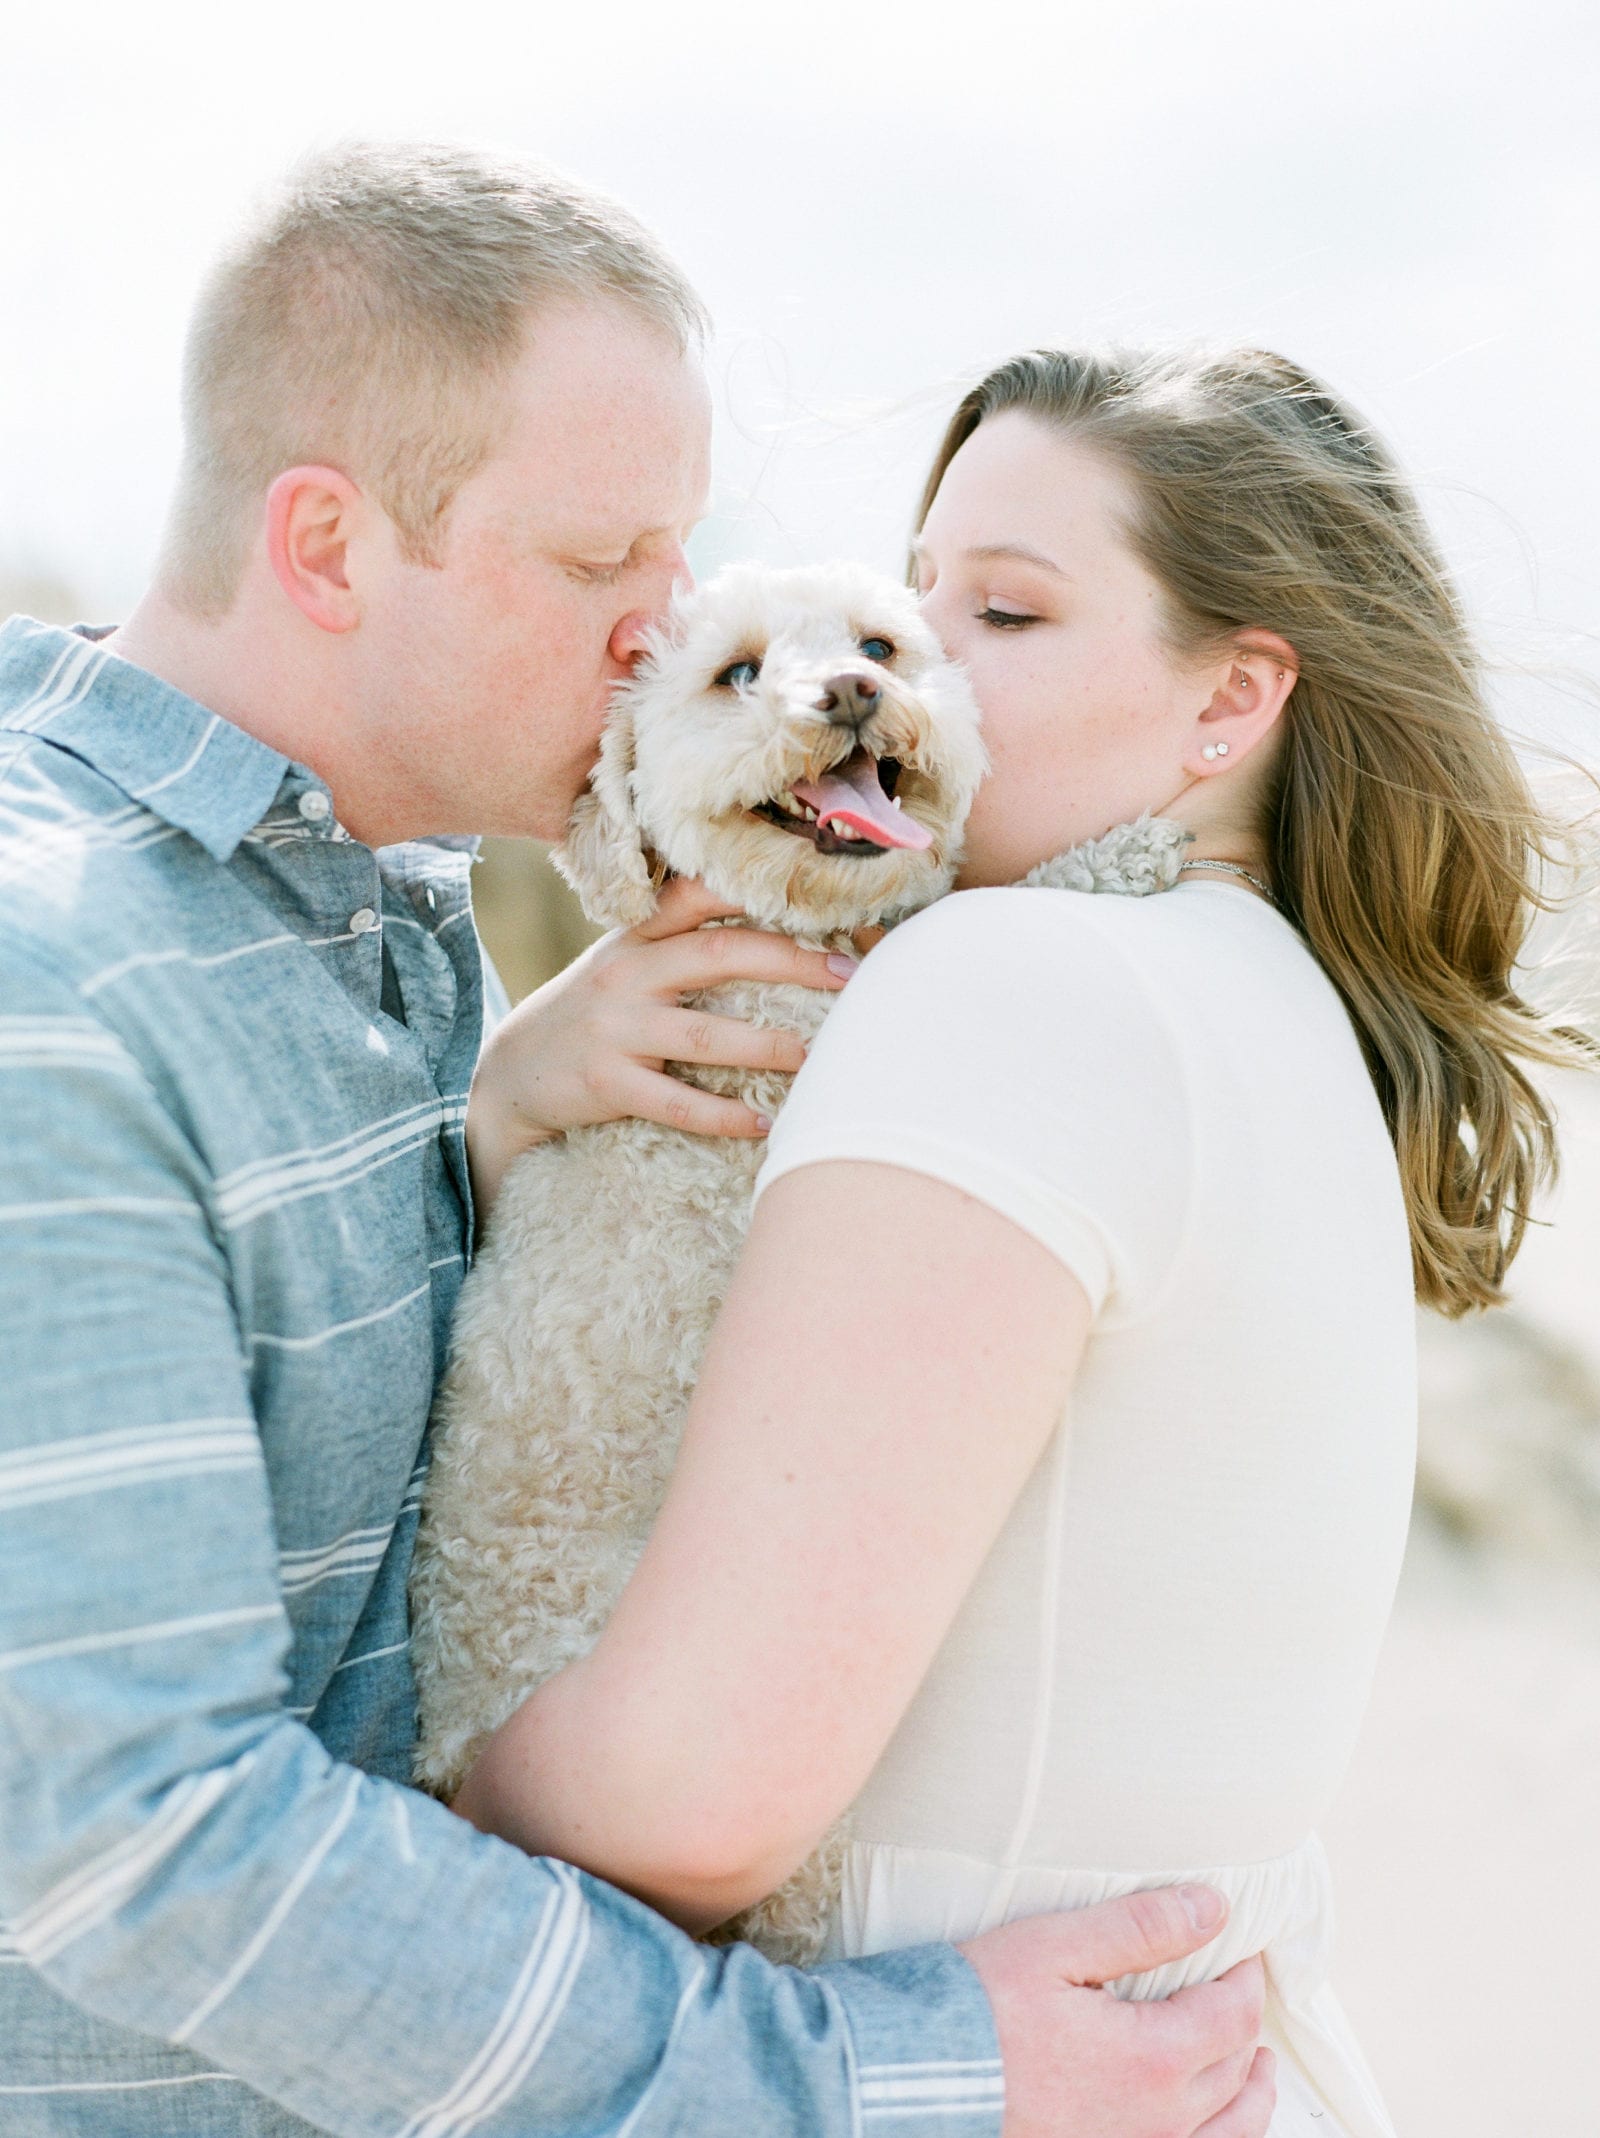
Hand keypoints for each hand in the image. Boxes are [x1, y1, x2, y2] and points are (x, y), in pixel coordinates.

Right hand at [466, 876, 857, 1219]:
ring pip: (703, 1035)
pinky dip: (722, 1115)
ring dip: (766, 1045)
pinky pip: (675, 1102)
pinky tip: (762, 1122)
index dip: (752, 886)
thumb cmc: (595, 1011)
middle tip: (848, 974)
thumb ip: (681, 938)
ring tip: (816, 1055)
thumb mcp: (625, 960)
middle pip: (717, 955)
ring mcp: (615, 1029)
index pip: (697, 895)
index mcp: (638, 937)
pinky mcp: (607, 1083)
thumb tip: (778, 926)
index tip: (815, 889)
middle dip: (789, 960)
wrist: (513, 1070)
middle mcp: (627, 973)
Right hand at [959, 1887, 1274, 2137]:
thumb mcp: (1056, 1947)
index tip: (1240, 1947)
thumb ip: (1140, 1928)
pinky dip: (1220, 2135)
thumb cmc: (978, 2009)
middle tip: (1239, 1987)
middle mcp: (1157, 2120)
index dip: (1246, 1976)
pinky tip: (1210, 2119)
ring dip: (1251, 2092)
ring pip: (1227, 2130)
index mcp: (1152, 2059)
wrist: (918, 2083)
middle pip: (1236, 2070)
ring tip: (1258, 2066)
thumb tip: (1213, 1908)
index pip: (1233, 2014)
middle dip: (1246, 2023)